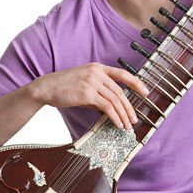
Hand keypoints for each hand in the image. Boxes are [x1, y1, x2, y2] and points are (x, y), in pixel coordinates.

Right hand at [31, 63, 149, 128]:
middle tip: (134, 119)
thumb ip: (99, 93)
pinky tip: (118, 124)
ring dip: (123, 115)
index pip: (123, 74)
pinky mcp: (87, 93)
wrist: (46, 88)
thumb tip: (110, 109)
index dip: (136, 83)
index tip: (146, 92)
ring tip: (127, 125)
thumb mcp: (84, 84)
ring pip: (115, 100)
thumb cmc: (64, 87)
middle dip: (129, 107)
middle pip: (120, 92)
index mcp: (98, 67)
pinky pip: (107, 107)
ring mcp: (92, 82)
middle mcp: (97, 72)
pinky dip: (115, 117)